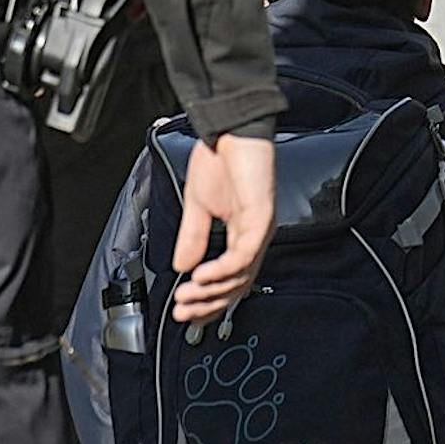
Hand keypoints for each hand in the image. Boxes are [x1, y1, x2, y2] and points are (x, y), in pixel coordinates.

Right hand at [172, 134, 275, 322]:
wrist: (229, 128)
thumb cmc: (219, 157)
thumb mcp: (198, 205)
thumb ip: (193, 237)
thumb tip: (182, 266)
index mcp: (242, 233)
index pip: (232, 280)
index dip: (211, 302)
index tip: (188, 315)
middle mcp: (255, 235)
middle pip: (239, 286)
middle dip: (208, 304)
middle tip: (183, 314)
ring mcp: (261, 227)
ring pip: (242, 276)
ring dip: (211, 291)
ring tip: (186, 297)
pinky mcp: (261, 216)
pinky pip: (243, 254)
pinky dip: (221, 269)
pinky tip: (201, 275)